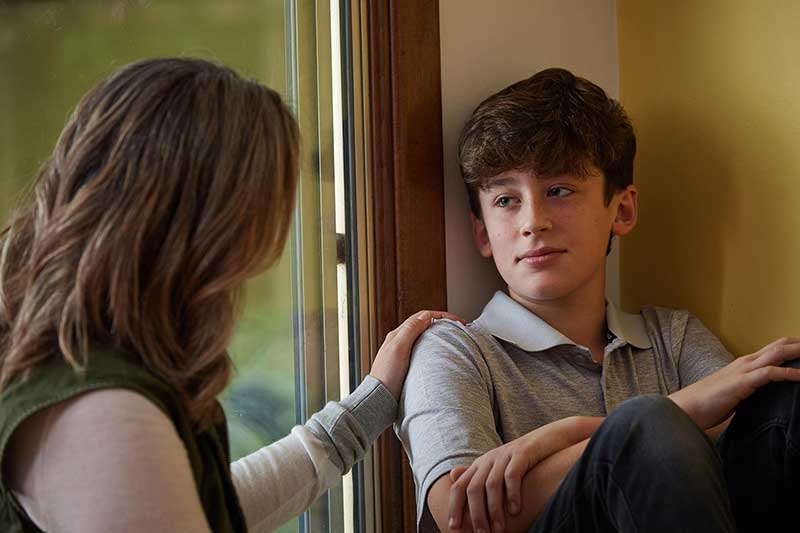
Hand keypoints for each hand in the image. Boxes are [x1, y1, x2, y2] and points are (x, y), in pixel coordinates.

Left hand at [369, 309, 462, 399]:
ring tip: (452, 338)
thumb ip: (410, 330)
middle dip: (441, 322)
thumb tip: (426, 316)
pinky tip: (440, 354)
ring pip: (424, 336)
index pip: (422, 317)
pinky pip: (423, 349)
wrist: (380, 398)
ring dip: (438, 334)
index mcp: (398, 334)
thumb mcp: (398, 348)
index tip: (457, 321)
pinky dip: (434, 347)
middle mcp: (400, 341)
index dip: (441, 316)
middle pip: (424, 324)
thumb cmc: (387, 375)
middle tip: (458, 328)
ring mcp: (403, 353)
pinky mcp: (407, 365)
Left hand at [447, 416, 601, 531]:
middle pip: (474, 488)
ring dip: (494, 510)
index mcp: (480, 465)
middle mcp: (489, 459)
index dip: (454, 507)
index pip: (460, 486)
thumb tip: (451, 476)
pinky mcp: (522, 453)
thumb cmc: (522, 459)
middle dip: (475, 514)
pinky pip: (512, 475)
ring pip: (492, 485)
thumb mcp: (496, 466)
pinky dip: (512, 494)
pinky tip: (515, 511)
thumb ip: (476, 473)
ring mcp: (505, 455)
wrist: (548, 438)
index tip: (454, 527)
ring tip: (498, 529)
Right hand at [671, 337, 799, 429]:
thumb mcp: (735, 395)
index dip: (795, 347)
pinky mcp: (742, 382)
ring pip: (778, 353)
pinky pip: (770, 373)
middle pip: (781, 345)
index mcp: (745, 365)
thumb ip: (751, 391)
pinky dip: (789, 373)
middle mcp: (746, 362)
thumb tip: (767, 400)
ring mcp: (743, 370)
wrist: (685, 408)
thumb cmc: (707, 405)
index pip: (776, 348)